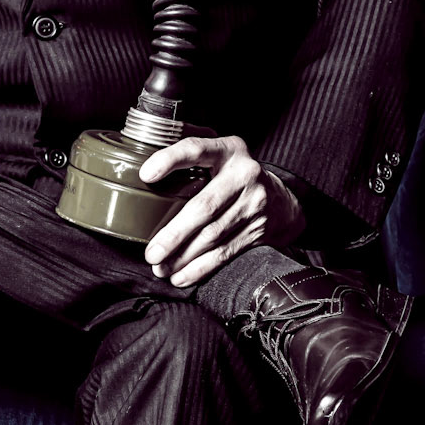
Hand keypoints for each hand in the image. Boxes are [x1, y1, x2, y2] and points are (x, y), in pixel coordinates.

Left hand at [139, 134, 303, 288]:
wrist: (282, 201)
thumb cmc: (235, 178)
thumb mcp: (220, 157)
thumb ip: (190, 161)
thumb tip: (141, 177)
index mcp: (229, 150)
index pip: (196, 149)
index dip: (170, 160)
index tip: (145, 175)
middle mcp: (245, 174)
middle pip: (204, 207)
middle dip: (175, 234)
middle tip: (152, 252)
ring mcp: (254, 203)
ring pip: (213, 235)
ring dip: (183, 256)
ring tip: (161, 267)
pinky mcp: (258, 230)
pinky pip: (225, 253)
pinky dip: (201, 268)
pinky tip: (181, 276)